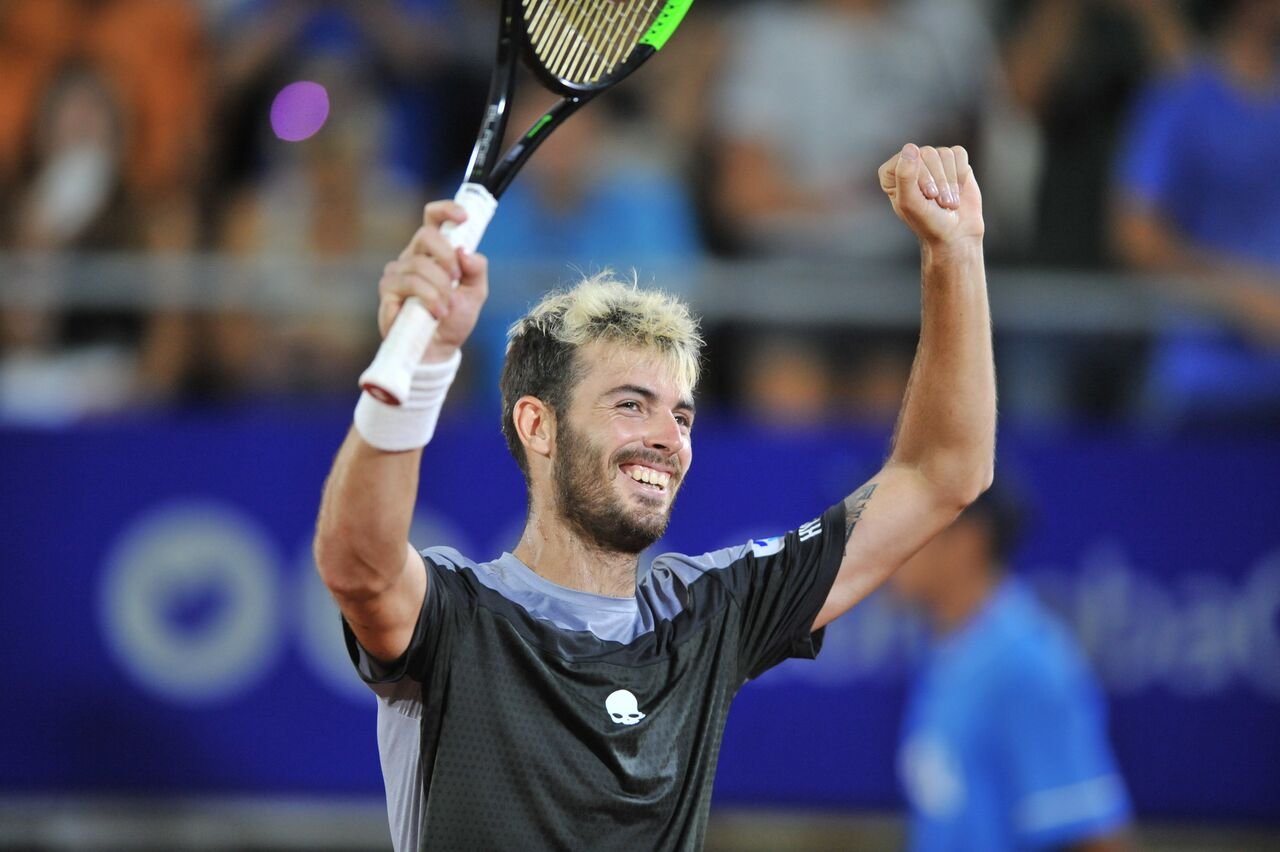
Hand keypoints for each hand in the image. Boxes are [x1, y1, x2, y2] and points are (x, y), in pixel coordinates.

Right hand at [377, 200, 488, 361]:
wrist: (439, 350)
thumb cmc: (454, 319)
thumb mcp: (476, 293)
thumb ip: (476, 269)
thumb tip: (465, 251)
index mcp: (433, 252)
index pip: (433, 219)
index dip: (446, 210)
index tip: (463, 218)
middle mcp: (412, 257)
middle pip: (426, 235)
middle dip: (446, 256)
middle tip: (456, 279)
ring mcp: (397, 274)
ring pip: (419, 264)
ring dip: (439, 288)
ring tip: (446, 308)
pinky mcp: (387, 293)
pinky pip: (409, 284)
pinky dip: (428, 298)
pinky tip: (435, 313)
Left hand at [879, 144, 983, 249]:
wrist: (956, 234)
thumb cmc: (928, 222)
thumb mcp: (910, 203)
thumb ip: (905, 176)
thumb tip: (910, 148)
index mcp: (892, 173)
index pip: (906, 158)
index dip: (921, 177)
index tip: (926, 197)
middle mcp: (911, 163)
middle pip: (928, 153)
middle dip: (938, 181)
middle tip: (939, 202)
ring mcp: (933, 162)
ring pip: (944, 154)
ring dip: (950, 182)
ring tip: (948, 201)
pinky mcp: (953, 162)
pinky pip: (959, 153)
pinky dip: (960, 174)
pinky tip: (958, 190)